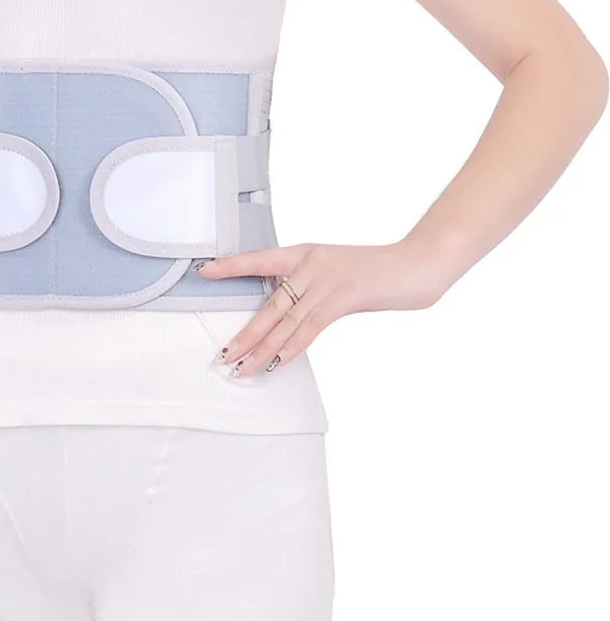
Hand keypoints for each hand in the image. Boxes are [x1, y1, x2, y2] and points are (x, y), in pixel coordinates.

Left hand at [194, 240, 450, 376]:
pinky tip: (277, 362)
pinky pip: (311, 326)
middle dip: (245, 334)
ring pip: (286, 320)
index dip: (231, 266)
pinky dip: (293, 346)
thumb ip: (309, 286)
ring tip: (241, 367)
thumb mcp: (334, 270)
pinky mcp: (344, 295)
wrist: (416, 264)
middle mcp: (309, 263)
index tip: (204, 271)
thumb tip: (283, 311)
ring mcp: (326, 279)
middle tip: (223, 355)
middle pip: (269, 304)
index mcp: (304, 253)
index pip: (259, 260)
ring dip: (262, 348)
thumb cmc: (375, 270)